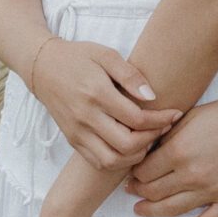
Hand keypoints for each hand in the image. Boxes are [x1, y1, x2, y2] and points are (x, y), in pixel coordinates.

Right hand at [30, 36, 180, 169]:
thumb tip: (152, 96)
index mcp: (97, 93)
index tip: (175, 114)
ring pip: (113, 160)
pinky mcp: (73, 141)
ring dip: (136, 155)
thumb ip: (130, 74)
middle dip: (152, 139)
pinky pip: (98, 161)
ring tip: (148, 139)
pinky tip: (130, 147)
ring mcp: (77, 132)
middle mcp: (86, 117)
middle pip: (127, 144)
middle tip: (163, 128)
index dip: (161, 119)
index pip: (136, 118)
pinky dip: (119, 161)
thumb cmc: (78, 57)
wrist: (43, 68)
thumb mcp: (106, 54)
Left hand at [129, 93, 217, 216]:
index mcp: (180, 151)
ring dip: (152, 211)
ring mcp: (212, 191)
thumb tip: (151, 148)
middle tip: (132, 190)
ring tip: (141, 209)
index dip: (134, 172)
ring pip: (173, 209)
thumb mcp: (193, 114)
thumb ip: (169, 134)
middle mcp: (192, 175)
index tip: (131, 171)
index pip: (144, 171)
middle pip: (154, 192)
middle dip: (139, 191)